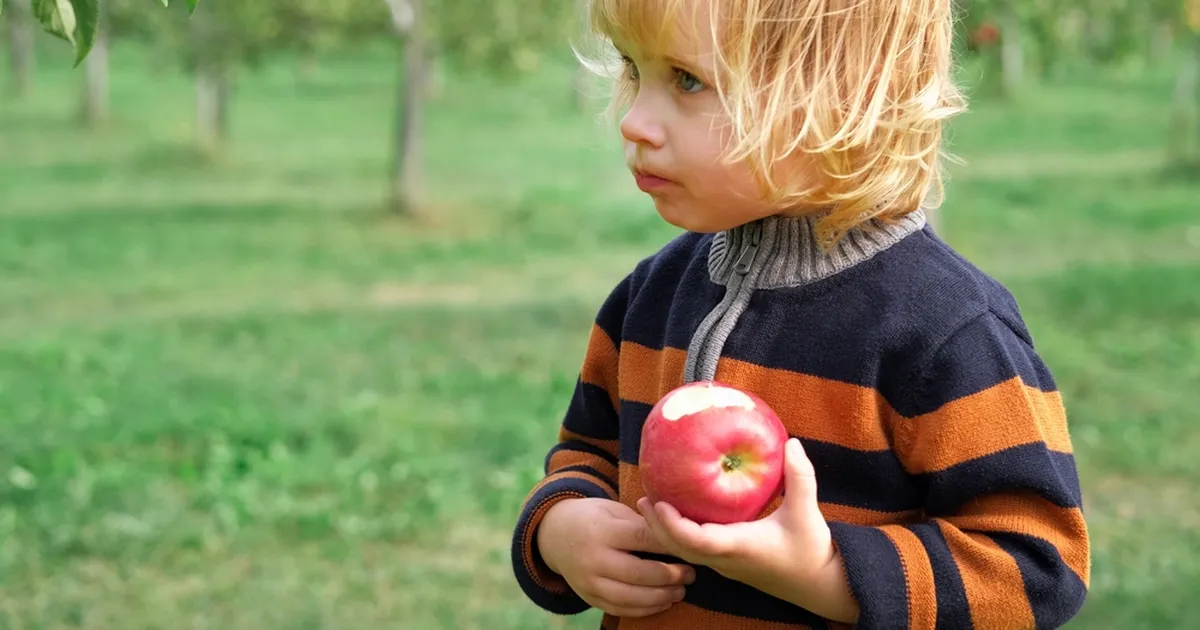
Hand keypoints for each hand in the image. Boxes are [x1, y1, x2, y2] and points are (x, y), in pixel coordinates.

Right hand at [538, 497, 695, 616]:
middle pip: (639, 573)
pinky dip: (645, 609)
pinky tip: (662, 602)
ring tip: (681, 590)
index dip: (670, 545)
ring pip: (631, 597)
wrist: (555, 535)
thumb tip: (677, 535)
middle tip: (692, 574)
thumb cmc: (594, 518)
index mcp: (601, 530)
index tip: (690, 547)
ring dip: (661, 597)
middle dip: (670, 576)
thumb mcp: (613, 510)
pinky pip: (620, 610)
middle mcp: (592, 559)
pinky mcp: (588, 598)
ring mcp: (588, 582)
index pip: (642, 539)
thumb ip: (641, 523)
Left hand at [638, 438, 858, 622]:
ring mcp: (725, 565)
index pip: (696, 541)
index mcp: (739, 546)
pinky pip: (696, 551)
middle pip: (680, 548)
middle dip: (658, 526)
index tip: (659, 503)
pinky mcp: (729, 564)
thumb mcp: (808, 512)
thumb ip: (800, 476)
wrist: (820, 586)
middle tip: (643, 498)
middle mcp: (726, 559)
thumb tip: (791, 443)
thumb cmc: (811, 551)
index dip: (673, 525)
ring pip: (685, 552)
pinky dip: (681, 535)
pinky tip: (678, 515)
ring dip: (666, 531)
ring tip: (652, 505)